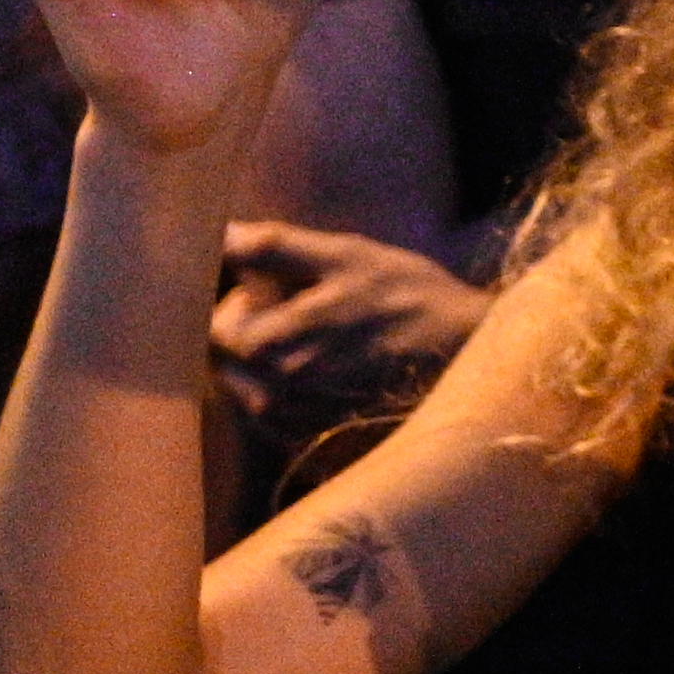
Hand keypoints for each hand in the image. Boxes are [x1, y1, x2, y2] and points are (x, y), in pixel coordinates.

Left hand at [210, 218, 491, 425]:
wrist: (467, 357)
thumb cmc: (407, 297)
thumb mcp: (345, 256)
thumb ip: (272, 246)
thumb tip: (215, 231)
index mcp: (267, 344)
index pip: (207, 326)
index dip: (232, 300)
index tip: (267, 286)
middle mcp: (270, 393)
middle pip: (221, 359)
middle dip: (246, 330)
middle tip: (296, 308)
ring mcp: (291, 424)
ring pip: (243, 388)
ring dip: (262, 361)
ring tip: (316, 338)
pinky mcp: (312, 442)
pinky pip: (270, 414)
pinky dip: (283, 388)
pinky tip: (327, 368)